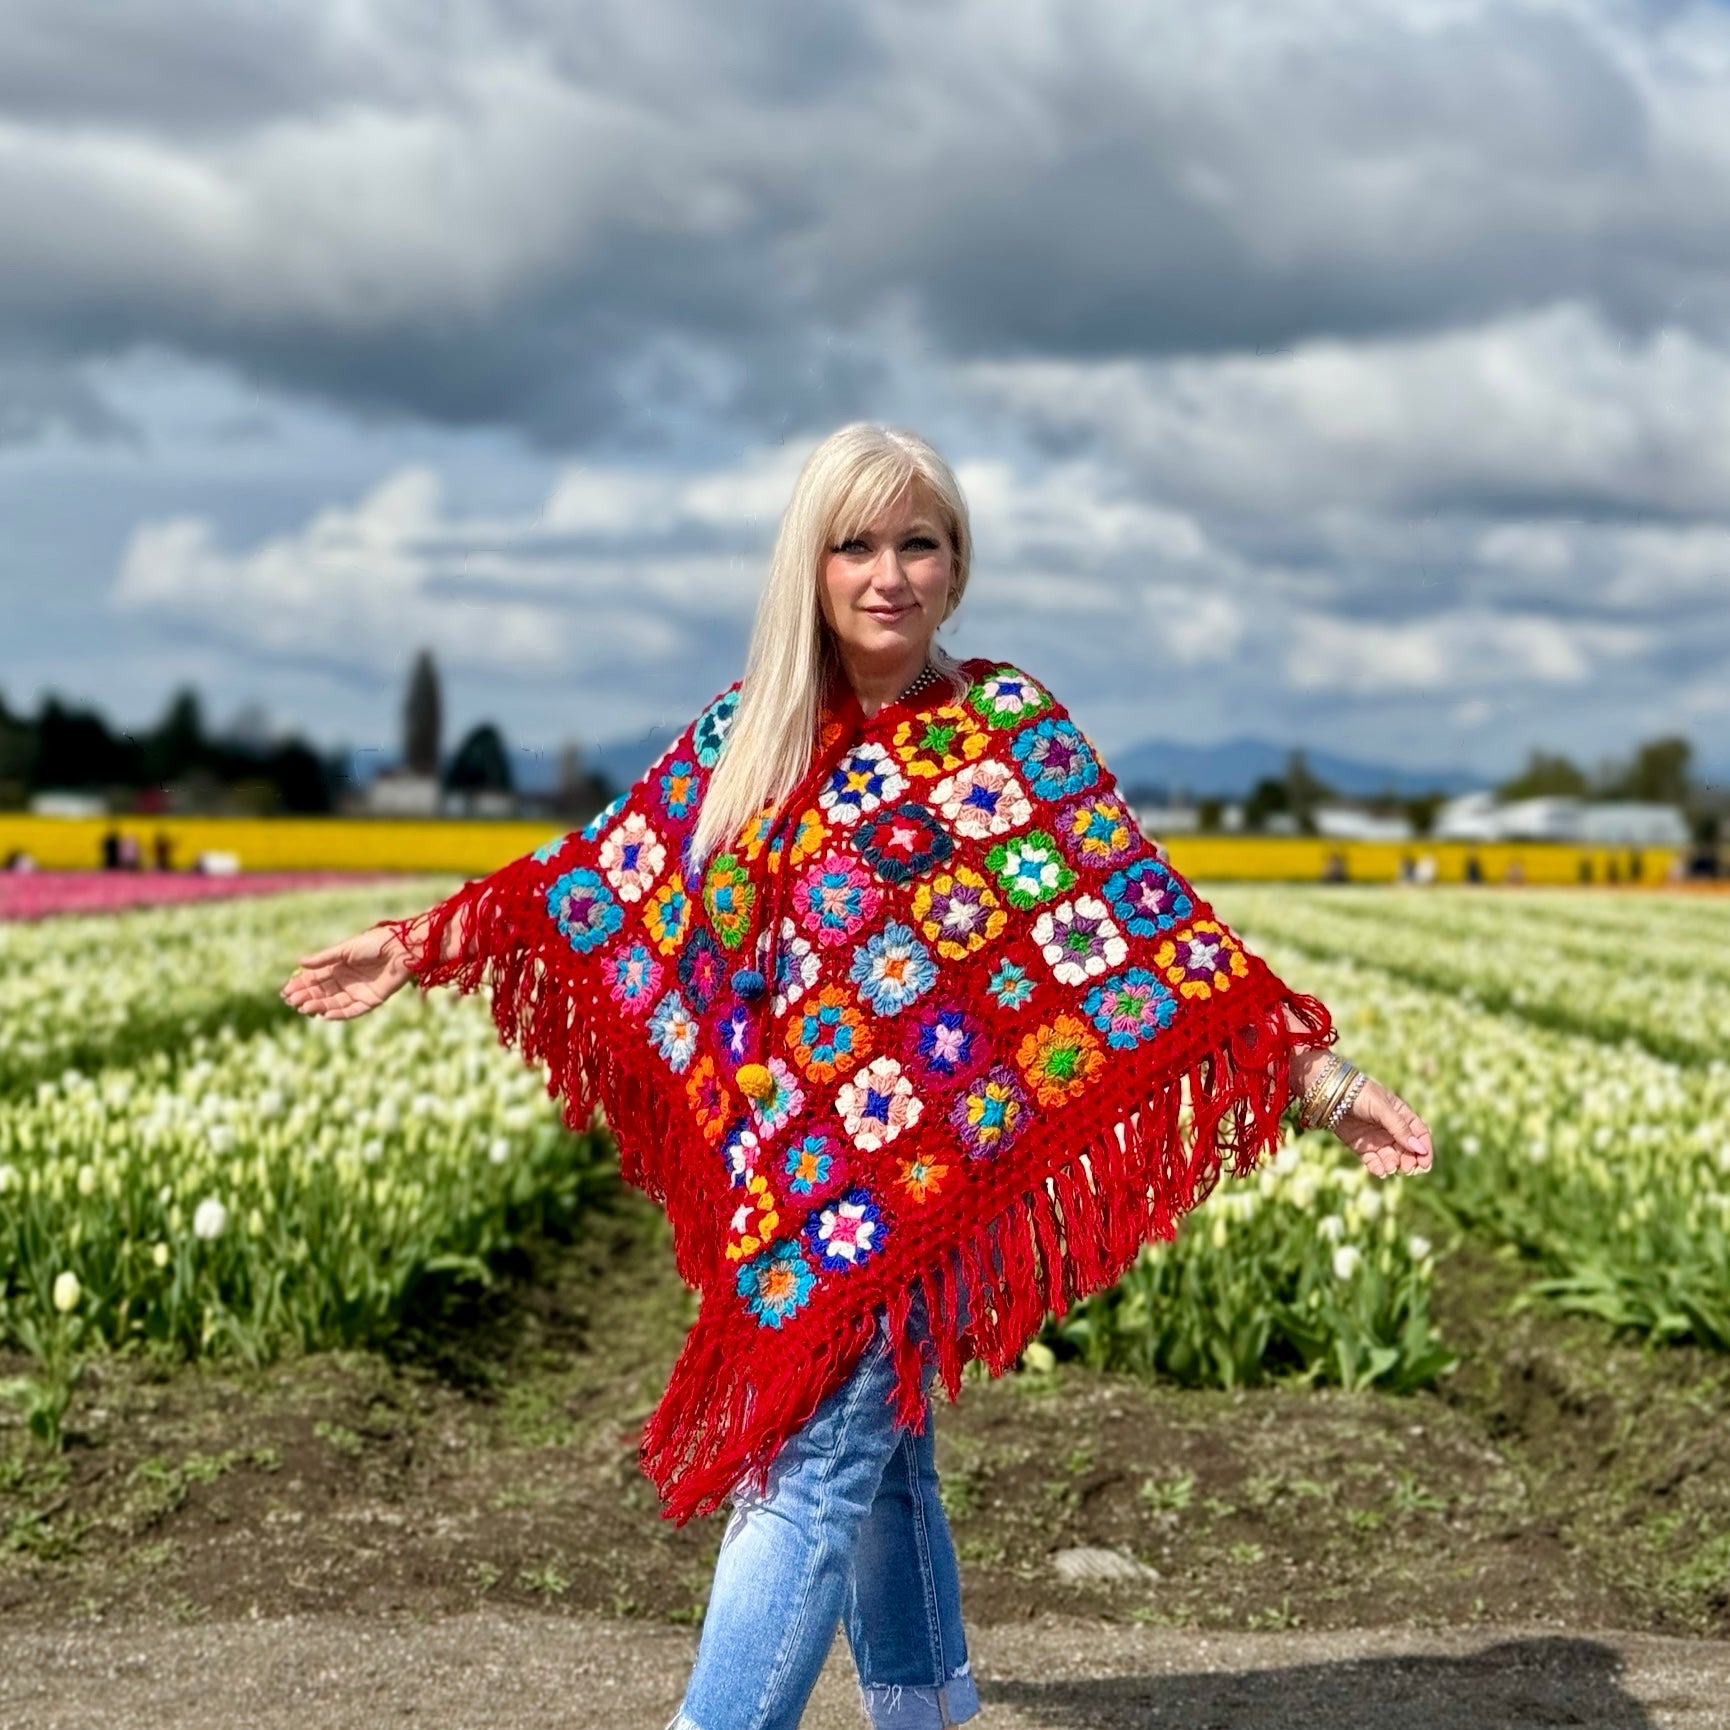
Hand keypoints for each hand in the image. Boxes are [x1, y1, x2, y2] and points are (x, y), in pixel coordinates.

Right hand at [279, 925, 412, 1020]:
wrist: (402, 947)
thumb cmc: (375, 943)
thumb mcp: (346, 949)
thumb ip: (325, 958)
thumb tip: (300, 963)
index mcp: (340, 967)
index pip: (316, 979)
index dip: (301, 985)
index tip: (285, 991)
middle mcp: (347, 981)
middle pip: (323, 993)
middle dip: (307, 997)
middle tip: (291, 1001)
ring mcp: (359, 992)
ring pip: (334, 1003)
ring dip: (319, 1006)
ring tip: (304, 1007)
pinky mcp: (372, 1000)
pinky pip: (353, 1011)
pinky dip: (339, 1014)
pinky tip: (324, 1014)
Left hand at [1328, 1075, 1432, 1178]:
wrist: (1331, 1095)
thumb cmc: (1360, 1094)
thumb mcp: (1382, 1108)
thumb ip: (1399, 1128)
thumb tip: (1419, 1149)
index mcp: (1402, 1116)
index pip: (1419, 1135)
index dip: (1424, 1149)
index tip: (1425, 1162)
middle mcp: (1392, 1130)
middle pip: (1407, 1150)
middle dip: (1410, 1160)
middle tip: (1407, 1168)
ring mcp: (1377, 1139)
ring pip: (1392, 1158)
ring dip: (1393, 1165)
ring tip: (1390, 1167)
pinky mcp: (1362, 1147)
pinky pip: (1374, 1162)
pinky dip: (1378, 1168)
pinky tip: (1380, 1171)